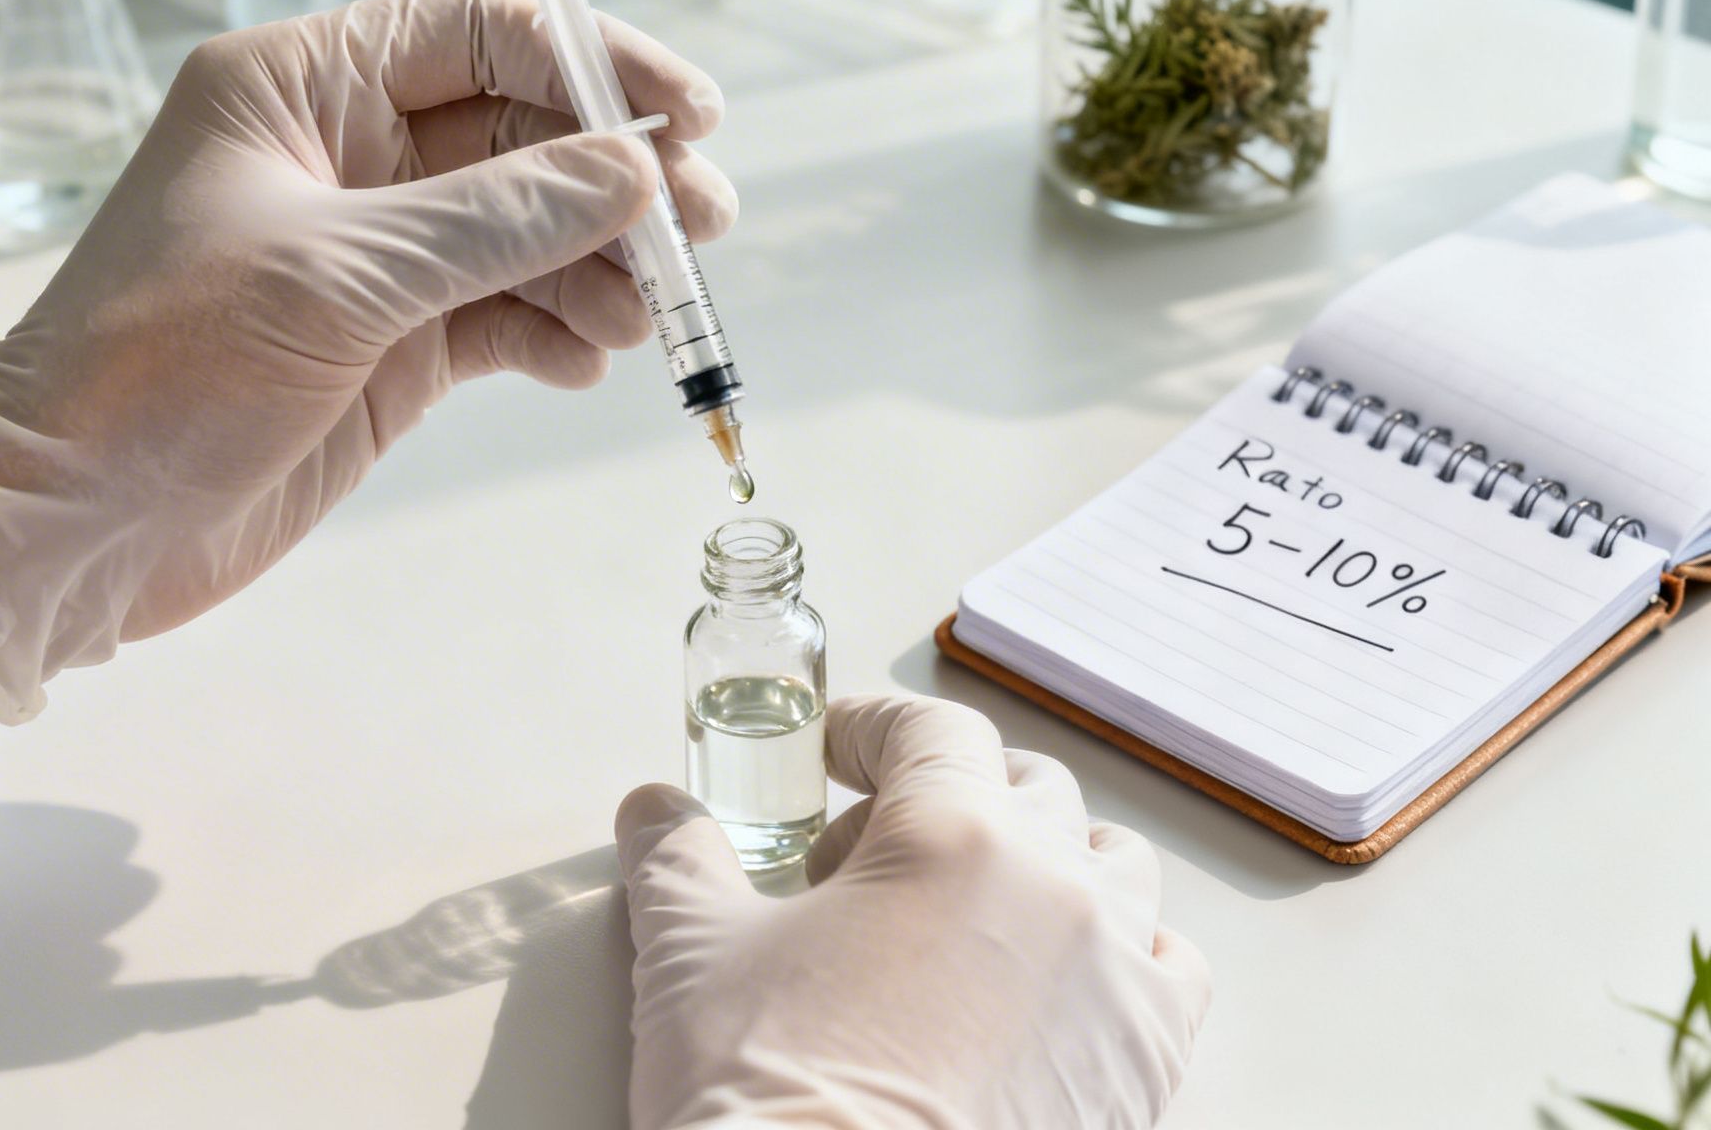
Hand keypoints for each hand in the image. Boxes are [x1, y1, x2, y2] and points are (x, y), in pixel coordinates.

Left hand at [0, 0, 733, 723]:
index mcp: (304, 88)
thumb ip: (497, 220)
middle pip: (524, 134)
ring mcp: (376, 258)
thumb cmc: (162, 368)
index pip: (482, 33)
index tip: (687, 124)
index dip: (595, 65)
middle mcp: (348, 158)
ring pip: (528, 233)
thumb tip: (638, 172)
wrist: (76, 523)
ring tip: (639, 320)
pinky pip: (506, 317)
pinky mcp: (393, 348)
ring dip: (598, 268)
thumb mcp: (339, 275)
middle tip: (697, 232)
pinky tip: (584, 365)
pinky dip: (555, 334)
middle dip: (615, 180)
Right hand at [615, 695, 1210, 1129]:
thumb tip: (651, 810)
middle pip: (1027, 788)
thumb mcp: (689, 952)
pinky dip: (1122, 954)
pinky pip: (1171, 968)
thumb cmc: (768, 1097)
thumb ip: (674, 856)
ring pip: (1113, 866)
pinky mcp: (1144, 1064)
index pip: (932, 732)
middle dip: (947, 798)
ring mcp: (1114, 977)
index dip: (872, 730)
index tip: (837, 752)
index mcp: (954, 836)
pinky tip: (1053, 985)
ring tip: (969, 912)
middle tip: (863, 857)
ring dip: (1045, 863)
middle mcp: (1055, 889)